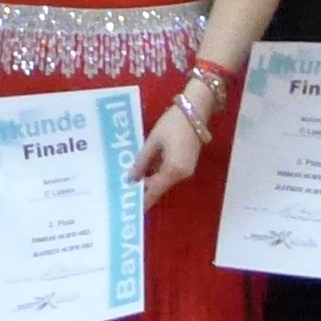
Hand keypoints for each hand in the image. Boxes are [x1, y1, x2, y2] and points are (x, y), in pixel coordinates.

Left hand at [134, 89, 207, 208]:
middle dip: (145, 191)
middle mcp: (182, 174)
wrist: (195, 111)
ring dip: (151, 183)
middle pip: (160, 187)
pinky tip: (146, 173)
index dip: (143, 200)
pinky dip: (158, 175)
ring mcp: (187, 170)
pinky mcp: (188, 164)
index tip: (131, 209)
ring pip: (165, 181)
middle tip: (126, 193)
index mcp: (172, 169)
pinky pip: (170, 174)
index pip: (154, 190)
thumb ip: (142, 162)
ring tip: (133, 183)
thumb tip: (131, 178)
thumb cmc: (172, 124)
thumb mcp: (152, 142)